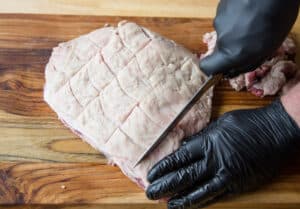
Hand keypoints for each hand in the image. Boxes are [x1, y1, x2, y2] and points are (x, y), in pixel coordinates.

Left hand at [146, 99, 299, 208]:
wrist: (275, 131)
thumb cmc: (247, 123)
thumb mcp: (221, 123)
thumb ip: (202, 136)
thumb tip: (186, 145)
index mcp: (208, 142)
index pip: (179, 157)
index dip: (164, 167)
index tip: (152, 173)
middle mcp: (214, 160)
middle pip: (184, 175)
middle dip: (165, 185)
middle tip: (150, 192)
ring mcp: (226, 174)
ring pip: (198, 190)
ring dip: (180, 198)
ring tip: (166, 203)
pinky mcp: (237, 184)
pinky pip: (216, 195)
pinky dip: (200, 201)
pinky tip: (190, 204)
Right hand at [200, 0, 298, 76]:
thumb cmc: (276, 21)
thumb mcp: (266, 51)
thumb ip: (246, 63)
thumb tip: (231, 69)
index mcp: (231, 53)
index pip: (206, 67)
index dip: (212, 68)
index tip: (221, 65)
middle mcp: (221, 38)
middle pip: (219, 47)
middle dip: (231, 45)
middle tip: (249, 37)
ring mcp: (219, 20)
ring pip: (224, 30)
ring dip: (236, 29)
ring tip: (253, 20)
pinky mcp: (221, 6)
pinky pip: (227, 16)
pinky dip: (236, 15)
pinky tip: (250, 10)